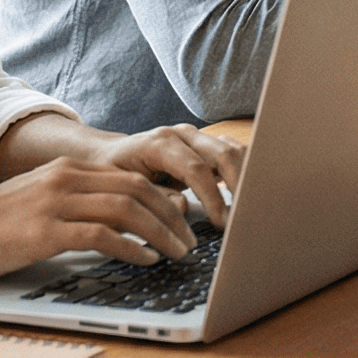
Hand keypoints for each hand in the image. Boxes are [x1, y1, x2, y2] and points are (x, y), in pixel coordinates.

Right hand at [0, 155, 214, 282]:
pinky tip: (144, 260)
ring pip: (127, 208)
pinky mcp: (43, 231)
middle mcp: (64, 178)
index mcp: (66, 169)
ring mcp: (54, 202)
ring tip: (176, 253)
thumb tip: (121, 224)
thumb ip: (77, 204)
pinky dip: (130, 248)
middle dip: (171, 216)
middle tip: (189, 241)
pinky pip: (101, 234)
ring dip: (160, 233)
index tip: (183, 223)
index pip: (131, 177)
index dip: (164, 199)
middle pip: (137, 189)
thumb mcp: (39, 204)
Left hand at [74, 123, 244, 229]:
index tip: (222, 222)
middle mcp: (182, 134)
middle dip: (239, 186)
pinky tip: (245, 196)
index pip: (196, 169)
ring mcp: (196, 137)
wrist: (108, 154)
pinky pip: (232, 154)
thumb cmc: (112, 173)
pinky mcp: (204, 146)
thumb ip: (154, 198)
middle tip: (244, 217)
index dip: (212, 197)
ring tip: (249, 208)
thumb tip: (184, 207)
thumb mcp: (124, 189)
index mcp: (160, 143)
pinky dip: (244, 173)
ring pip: (233, 150)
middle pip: (223, 154)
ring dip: (246, 178)